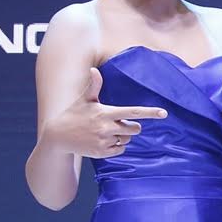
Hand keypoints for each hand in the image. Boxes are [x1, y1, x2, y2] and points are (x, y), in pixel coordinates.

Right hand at [45, 67, 167, 157]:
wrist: (57, 136)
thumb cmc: (73, 114)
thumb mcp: (84, 100)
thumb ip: (94, 86)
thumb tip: (94, 69)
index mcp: (106, 112)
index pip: (133, 112)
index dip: (150, 112)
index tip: (164, 113)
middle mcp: (106, 127)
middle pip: (135, 129)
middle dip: (131, 127)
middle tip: (117, 124)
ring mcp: (104, 141)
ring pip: (127, 140)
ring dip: (122, 137)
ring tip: (105, 132)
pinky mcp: (101, 152)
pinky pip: (120, 150)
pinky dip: (115, 146)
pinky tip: (102, 141)